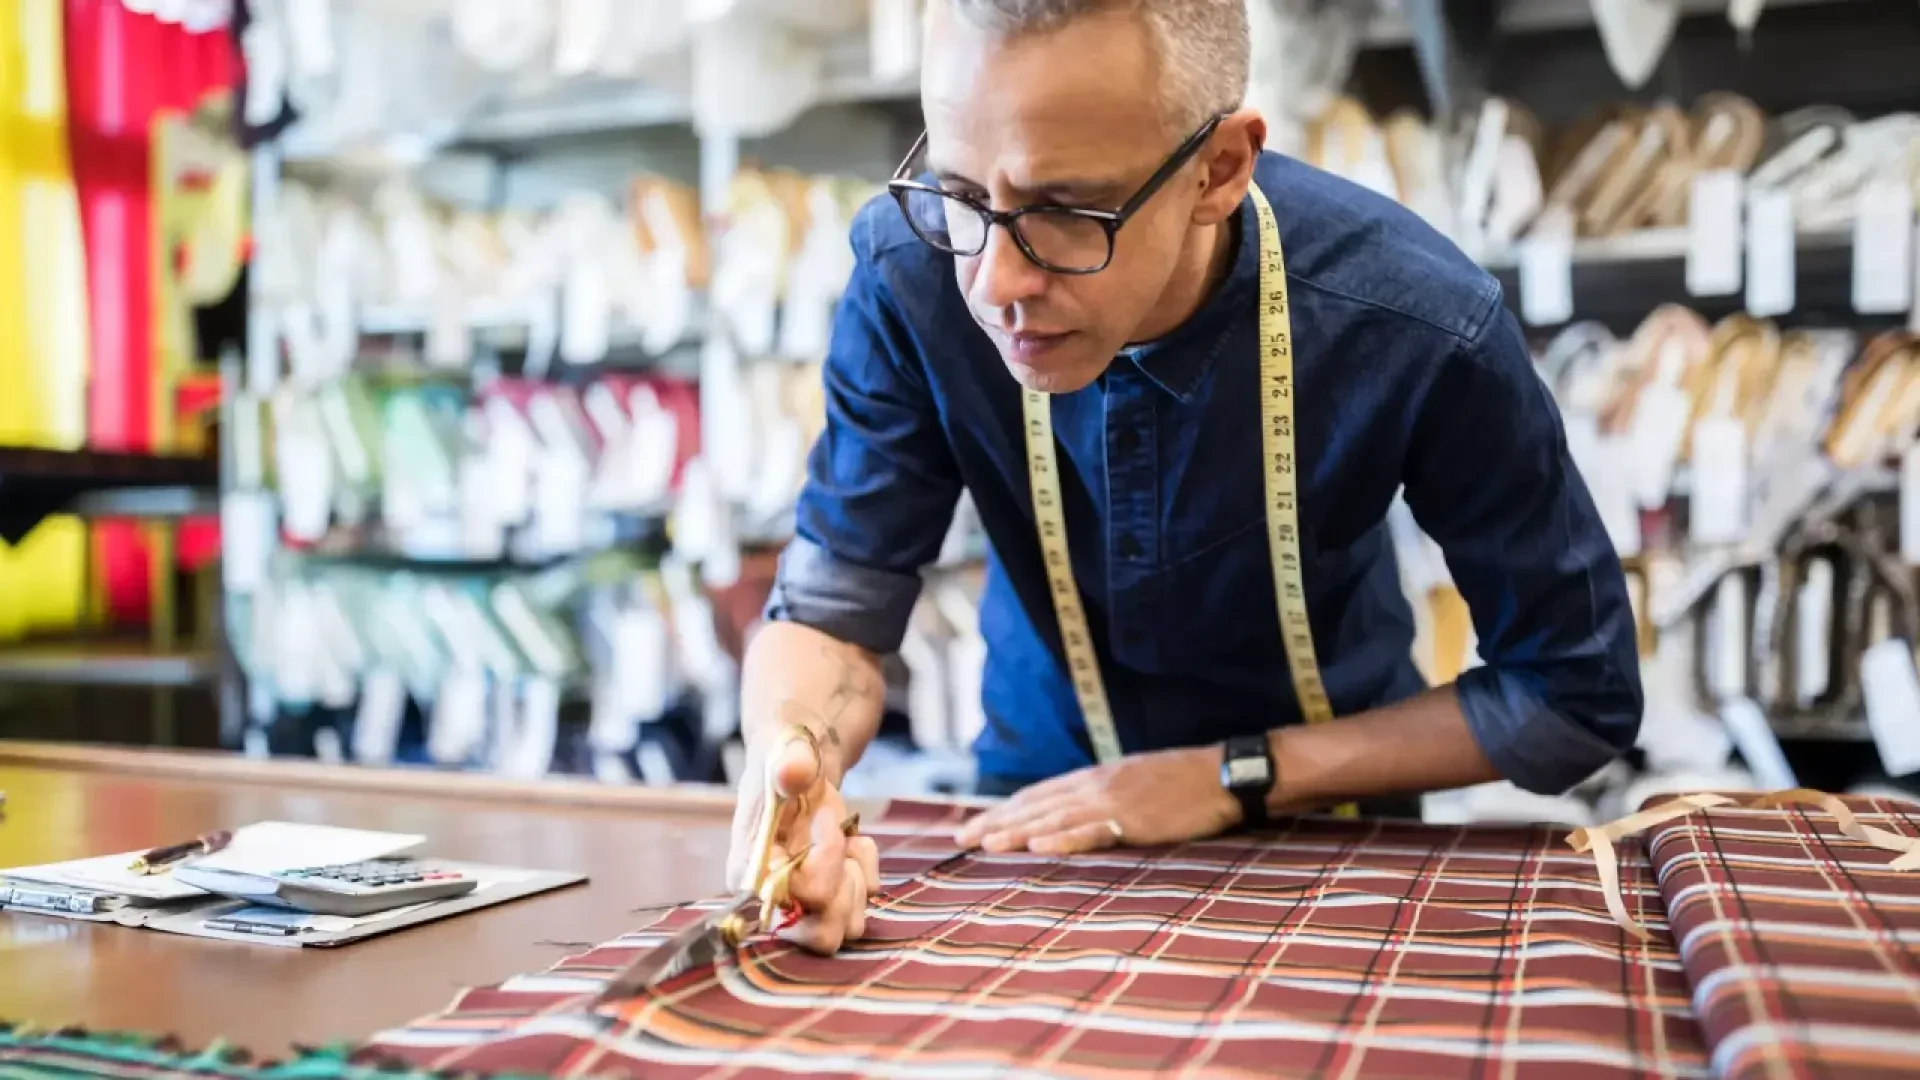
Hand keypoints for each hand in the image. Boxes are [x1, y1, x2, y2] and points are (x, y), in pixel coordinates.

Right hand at [726, 725, 880, 955]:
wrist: (802, 766)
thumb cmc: (785, 761)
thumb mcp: (785, 753)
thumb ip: (789, 762)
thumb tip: (794, 771)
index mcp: (750, 873)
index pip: (796, 897)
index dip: (822, 861)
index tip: (822, 817)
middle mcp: (773, 900)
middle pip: (821, 936)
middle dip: (845, 889)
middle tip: (841, 844)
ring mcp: (803, 906)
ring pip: (847, 927)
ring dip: (857, 878)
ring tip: (844, 840)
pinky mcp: (829, 901)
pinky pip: (865, 905)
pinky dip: (867, 869)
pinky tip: (851, 841)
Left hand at [954, 745, 1242, 854]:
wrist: (1223, 774)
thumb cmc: (1181, 783)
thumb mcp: (1133, 783)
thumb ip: (1101, 796)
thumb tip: (1072, 812)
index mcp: (1094, 779)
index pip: (1038, 796)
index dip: (1003, 811)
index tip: (974, 826)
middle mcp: (1095, 786)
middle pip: (1035, 806)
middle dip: (996, 823)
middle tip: (960, 841)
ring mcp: (1113, 801)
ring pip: (1054, 819)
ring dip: (1016, 833)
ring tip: (985, 845)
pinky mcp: (1135, 819)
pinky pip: (1092, 831)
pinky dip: (1064, 839)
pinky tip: (1039, 848)